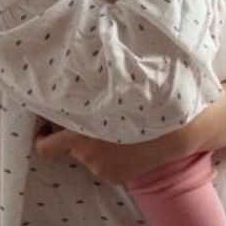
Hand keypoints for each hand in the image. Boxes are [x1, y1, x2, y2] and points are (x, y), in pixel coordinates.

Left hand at [34, 84, 225, 183]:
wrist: (181, 129)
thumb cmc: (151, 99)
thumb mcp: (120, 84)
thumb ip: (94, 82)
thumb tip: (81, 49)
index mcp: (81, 130)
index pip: (45, 144)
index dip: (45, 133)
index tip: (48, 125)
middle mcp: (86, 153)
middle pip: (67, 144)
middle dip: (74, 133)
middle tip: (91, 119)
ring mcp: (100, 167)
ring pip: (87, 154)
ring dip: (96, 143)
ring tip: (118, 127)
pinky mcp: (114, 177)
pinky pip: (104, 165)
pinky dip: (111, 156)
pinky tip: (128, 142)